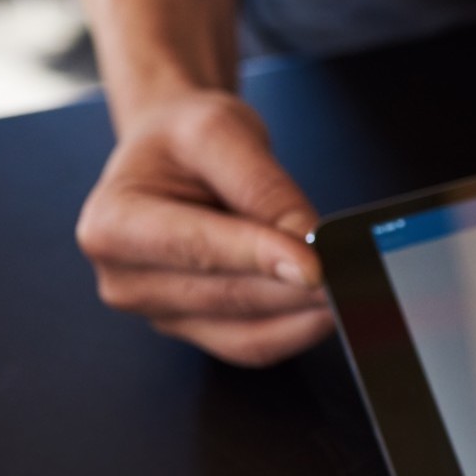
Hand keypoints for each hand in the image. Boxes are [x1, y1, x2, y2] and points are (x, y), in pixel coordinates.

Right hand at [76, 91, 331, 366]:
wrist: (174, 157)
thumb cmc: (185, 141)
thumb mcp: (220, 131)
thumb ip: (262, 187)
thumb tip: (306, 239)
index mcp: (113, 224)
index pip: (198, 249)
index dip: (261, 258)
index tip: (317, 265)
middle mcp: (126, 278)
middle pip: (230, 296)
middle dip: (300, 289)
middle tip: (362, 275)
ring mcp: (161, 312)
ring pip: (248, 331)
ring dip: (307, 315)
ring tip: (357, 288)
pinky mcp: (197, 330)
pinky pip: (255, 344)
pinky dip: (300, 329)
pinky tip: (333, 307)